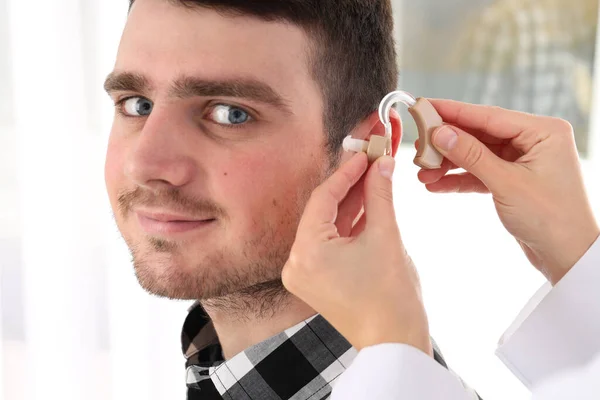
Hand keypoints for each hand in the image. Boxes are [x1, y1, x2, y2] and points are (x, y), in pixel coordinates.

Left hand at [282, 153, 431, 354]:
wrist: (395, 344)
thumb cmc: (392, 298)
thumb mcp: (385, 237)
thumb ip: (380, 195)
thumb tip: (382, 164)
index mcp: (306, 252)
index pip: (324, 198)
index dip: (347, 171)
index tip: (365, 152)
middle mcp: (296, 263)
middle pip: (324, 211)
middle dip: (351, 186)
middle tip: (371, 160)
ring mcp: (304, 274)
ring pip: (328, 227)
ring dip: (352, 204)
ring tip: (374, 177)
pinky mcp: (316, 280)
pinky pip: (330, 244)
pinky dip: (348, 226)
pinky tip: (368, 203)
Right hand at [418, 100, 599, 284]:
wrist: (568, 257)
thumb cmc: (551, 219)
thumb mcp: (506, 183)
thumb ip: (471, 155)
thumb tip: (440, 133)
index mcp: (542, 132)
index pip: (489, 116)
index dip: (453, 112)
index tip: (425, 106)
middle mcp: (533, 142)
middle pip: (479, 134)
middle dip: (447, 143)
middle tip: (418, 145)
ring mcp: (522, 161)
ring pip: (476, 155)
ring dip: (449, 164)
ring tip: (422, 172)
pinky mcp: (512, 180)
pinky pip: (480, 173)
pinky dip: (459, 179)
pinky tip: (436, 185)